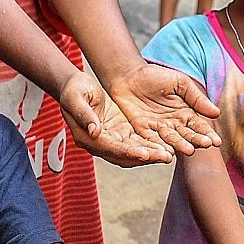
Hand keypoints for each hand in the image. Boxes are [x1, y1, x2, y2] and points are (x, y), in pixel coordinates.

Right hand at [58, 72, 175, 166]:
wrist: (76, 86)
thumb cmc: (73, 90)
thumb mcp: (75, 98)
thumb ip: (84, 114)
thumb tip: (94, 131)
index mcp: (87, 138)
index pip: (110, 148)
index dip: (127, 152)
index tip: (144, 153)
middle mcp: (100, 143)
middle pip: (125, 155)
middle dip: (145, 157)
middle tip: (165, 157)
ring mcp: (111, 138)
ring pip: (134, 150)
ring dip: (151, 153)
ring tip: (169, 154)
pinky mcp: (121, 132)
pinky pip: (137, 141)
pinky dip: (150, 144)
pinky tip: (166, 145)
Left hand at [106, 62, 220, 156]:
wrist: (129, 75)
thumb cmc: (156, 76)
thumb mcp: (180, 83)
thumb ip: (196, 98)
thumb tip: (217, 113)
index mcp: (186, 113)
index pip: (199, 126)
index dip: (207, 134)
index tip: (216, 141)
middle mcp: (174, 124)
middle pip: (187, 135)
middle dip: (196, 140)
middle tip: (205, 145)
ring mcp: (158, 128)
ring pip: (171, 140)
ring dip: (180, 146)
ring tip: (188, 151)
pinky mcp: (142, 130)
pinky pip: (151, 140)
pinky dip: (158, 146)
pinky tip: (166, 153)